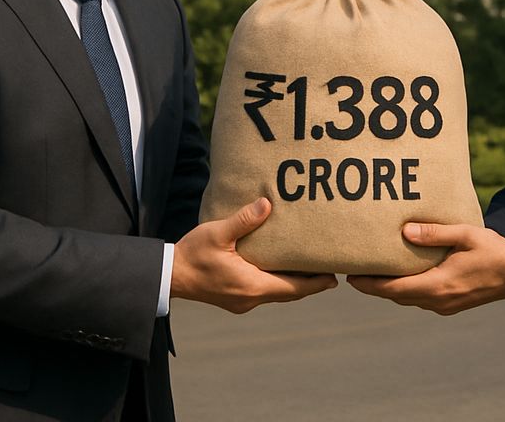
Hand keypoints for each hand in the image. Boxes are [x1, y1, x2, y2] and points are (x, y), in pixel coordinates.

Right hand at [170, 197, 336, 312]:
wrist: (170, 275)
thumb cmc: (194, 253)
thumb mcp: (219, 233)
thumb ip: (244, 219)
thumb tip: (267, 204)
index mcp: (251, 286)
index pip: (293, 289)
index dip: (315, 284)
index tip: (334, 278)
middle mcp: (250, 298)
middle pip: (288, 293)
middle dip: (309, 283)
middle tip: (329, 270)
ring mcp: (242, 301)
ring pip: (277, 293)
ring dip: (294, 283)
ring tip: (310, 267)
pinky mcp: (235, 298)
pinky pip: (265, 292)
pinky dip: (278, 282)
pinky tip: (281, 268)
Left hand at [347, 222, 504, 314]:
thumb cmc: (492, 251)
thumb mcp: (464, 235)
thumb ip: (434, 233)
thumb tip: (405, 231)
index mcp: (438, 285)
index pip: (394, 290)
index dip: (370, 285)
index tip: (350, 278)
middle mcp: (438, 300)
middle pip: (397, 297)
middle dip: (375, 286)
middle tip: (355, 271)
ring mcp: (445, 305)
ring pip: (408, 299)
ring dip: (390, 289)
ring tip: (374, 271)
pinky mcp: (451, 304)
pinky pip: (420, 299)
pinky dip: (405, 289)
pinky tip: (402, 275)